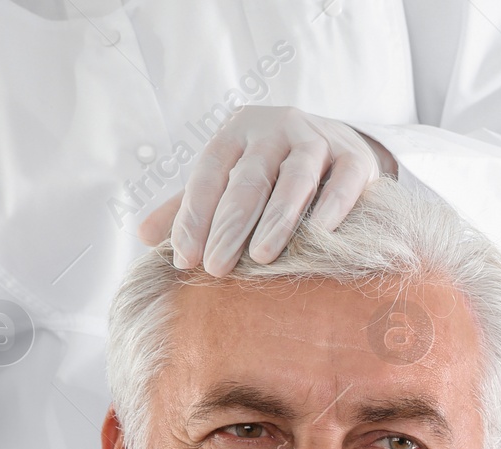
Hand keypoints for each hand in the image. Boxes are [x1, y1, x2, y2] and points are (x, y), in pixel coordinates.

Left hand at [136, 105, 398, 276]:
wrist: (341, 142)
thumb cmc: (275, 170)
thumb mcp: (231, 179)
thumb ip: (190, 205)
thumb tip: (144, 236)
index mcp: (237, 131)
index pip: (209, 172)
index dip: (194, 215)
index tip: (185, 259)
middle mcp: (276, 128)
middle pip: (249, 178)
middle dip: (230, 225)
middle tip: (216, 268)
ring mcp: (317, 139)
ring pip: (295, 179)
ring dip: (277, 219)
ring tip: (261, 257)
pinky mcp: (356, 157)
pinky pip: (344, 182)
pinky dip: (331, 208)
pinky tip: (318, 236)